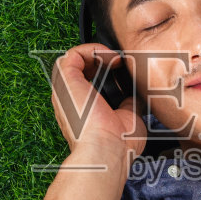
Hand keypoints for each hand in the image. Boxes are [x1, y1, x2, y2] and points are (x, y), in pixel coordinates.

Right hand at [50, 43, 148, 164]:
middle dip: (99, 60)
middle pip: (78, 69)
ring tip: (114, 58)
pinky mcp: (66, 81)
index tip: (121, 70)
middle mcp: (70, 101)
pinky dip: (91, 49)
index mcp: (81, 111)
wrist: (108, 149)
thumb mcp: (128, 119)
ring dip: (95, 53)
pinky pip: (72, 54)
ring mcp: (65, 90)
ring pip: (72, 60)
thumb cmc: (118, 145)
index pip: (85, 83)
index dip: (102, 71)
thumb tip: (135, 96)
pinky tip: (109, 57)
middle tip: (119, 63)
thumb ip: (128, 105)